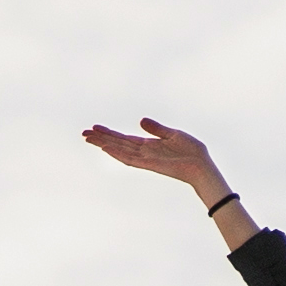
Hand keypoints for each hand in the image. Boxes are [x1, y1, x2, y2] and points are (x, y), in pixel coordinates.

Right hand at [80, 117, 235, 205]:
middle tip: (84, 133)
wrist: (202, 165)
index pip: (124, 139)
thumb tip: (140, 120)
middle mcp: (144, 152)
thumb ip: (156, 128)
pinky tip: (106, 148)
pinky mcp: (149, 164)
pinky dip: (117, 153)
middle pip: (118, 144)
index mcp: (149, 144)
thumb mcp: (173, 134)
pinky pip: (130, 159)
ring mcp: (145, 159)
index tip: (95, 128)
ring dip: (104, 145)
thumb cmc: (192, 151)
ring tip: (89, 139)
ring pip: (119, 151)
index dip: (110, 133)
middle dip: (101, 138)